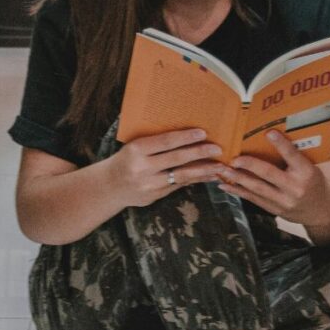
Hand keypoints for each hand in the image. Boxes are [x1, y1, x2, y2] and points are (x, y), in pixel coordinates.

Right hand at [109, 128, 224, 206]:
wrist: (109, 186)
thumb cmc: (126, 160)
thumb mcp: (134, 146)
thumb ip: (154, 142)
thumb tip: (186, 133)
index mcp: (136, 150)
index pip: (165, 142)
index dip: (185, 137)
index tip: (203, 133)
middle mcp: (143, 168)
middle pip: (176, 159)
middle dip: (199, 153)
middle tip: (217, 148)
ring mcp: (149, 184)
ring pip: (181, 176)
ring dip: (203, 170)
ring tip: (219, 166)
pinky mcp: (155, 196)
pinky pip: (179, 186)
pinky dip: (195, 180)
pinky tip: (208, 176)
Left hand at [217, 130, 328, 224]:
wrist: (323, 210)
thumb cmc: (314, 182)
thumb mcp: (312, 167)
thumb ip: (296, 155)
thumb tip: (274, 135)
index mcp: (306, 173)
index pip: (293, 155)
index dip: (281, 144)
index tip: (269, 132)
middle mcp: (294, 187)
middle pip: (269, 174)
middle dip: (249, 165)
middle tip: (234, 158)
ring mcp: (284, 201)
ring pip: (257, 188)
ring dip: (238, 179)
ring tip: (223, 170)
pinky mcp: (275, 210)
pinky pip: (253, 199)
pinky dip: (238, 192)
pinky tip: (225, 186)